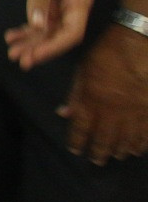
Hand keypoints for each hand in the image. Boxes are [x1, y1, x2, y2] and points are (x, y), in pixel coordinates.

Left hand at [5, 0, 92, 68]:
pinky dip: (27, 29)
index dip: (53, 47)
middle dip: (40, 48)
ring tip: (11, 51)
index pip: (71, 31)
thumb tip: (39, 26)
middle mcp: (72, 3)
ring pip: (48, 30)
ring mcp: (59, 2)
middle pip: (59, 34)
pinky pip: (40, 20)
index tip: (34, 56)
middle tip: (17, 59)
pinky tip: (12, 35)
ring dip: (31, 41)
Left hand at [61, 24, 147, 163]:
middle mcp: (113, 112)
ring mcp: (135, 112)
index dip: (78, 142)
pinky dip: (142, 143)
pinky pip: (147, 133)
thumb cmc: (104, 52)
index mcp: (91, 102)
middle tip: (96, 160)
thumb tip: (64, 114)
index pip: (81, 130)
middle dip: (99, 152)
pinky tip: (138, 149)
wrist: (136, 41)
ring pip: (128, 140)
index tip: (76, 149)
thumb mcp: (82, 71)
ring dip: (120, 150)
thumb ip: (75, 95)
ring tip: (117, 155)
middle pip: (105, 140)